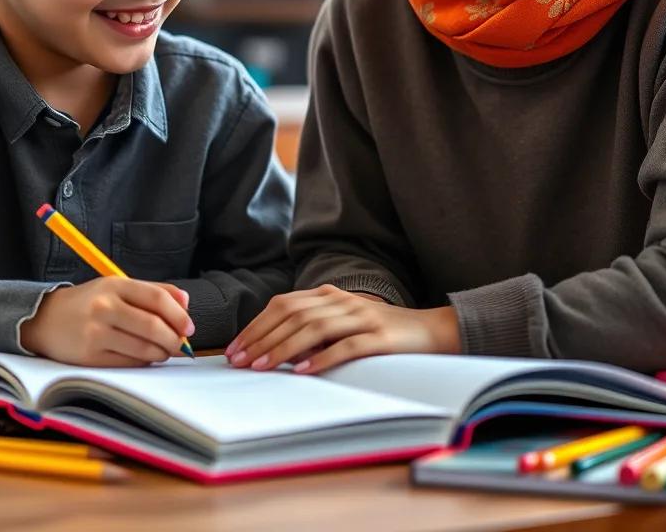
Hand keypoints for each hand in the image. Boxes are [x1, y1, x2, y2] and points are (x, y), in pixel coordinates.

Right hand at [20, 277, 193, 366]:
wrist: (45, 319)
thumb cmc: (90, 303)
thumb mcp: (118, 287)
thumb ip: (153, 291)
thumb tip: (186, 302)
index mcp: (115, 285)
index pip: (157, 299)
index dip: (179, 315)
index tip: (189, 327)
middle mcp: (105, 308)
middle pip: (153, 326)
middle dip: (174, 339)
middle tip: (181, 345)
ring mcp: (95, 333)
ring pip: (143, 348)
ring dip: (161, 353)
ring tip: (164, 351)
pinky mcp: (89, 357)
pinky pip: (128, 363)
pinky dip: (144, 362)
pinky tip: (145, 357)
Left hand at [225, 284, 460, 374]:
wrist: (430, 330)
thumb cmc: (379, 333)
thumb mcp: (342, 325)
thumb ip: (313, 332)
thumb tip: (273, 352)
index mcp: (328, 294)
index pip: (283, 305)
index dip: (256, 326)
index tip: (235, 349)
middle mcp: (341, 300)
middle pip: (292, 315)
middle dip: (261, 338)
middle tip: (239, 361)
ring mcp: (361, 316)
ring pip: (314, 328)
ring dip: (283, 348)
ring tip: (263, 366)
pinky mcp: (379, 336)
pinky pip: (346, 345)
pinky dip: (322, 357)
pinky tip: (303, 370)